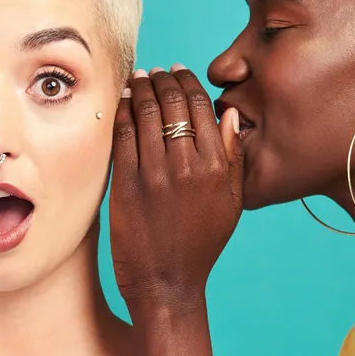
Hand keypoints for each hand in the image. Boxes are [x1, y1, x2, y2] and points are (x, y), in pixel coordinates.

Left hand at [109, 66, 243, 314]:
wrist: (166, 283)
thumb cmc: (201, 245)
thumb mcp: (230, 203)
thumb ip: (232, 158)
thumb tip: (230, 115)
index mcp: (215, 168)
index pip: (201, 107)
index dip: (188, 83)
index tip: (179, 73)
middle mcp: (186, 167)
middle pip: (172, 104)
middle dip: (163, 80)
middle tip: (156, 72)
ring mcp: (154, 175)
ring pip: (145, 113)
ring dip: (140, 88)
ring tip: (138, 79)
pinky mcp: (125, 184)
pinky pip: (122, 135)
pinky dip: (121, 111)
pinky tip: (122, 101)